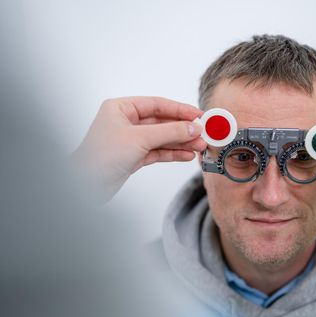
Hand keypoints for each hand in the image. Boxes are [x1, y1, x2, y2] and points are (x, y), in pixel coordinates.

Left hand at [72, 96, 205, 201]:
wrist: (85, 185)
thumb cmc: (101, 157)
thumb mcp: (140, 138)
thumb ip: (170, 131)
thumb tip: (194, 126)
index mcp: (121, 108)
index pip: (157, 104)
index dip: (180, 109)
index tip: (199, 115)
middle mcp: (126, 122)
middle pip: (162, 122)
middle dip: (183, 128)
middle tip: (203, 133)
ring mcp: (131, 140)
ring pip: (162, 138)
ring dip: (181, 142)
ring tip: (200, 146)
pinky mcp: (134, 157)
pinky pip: (158, 151)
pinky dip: (173, 153)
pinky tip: (187, 155)